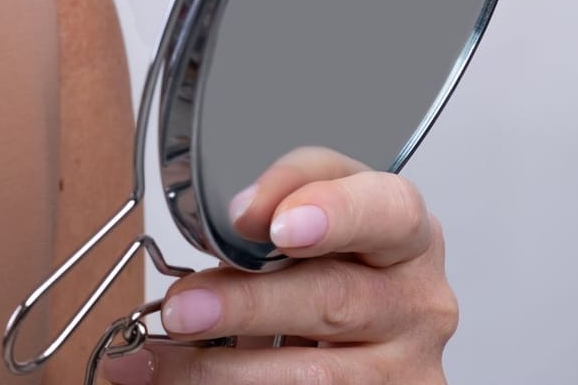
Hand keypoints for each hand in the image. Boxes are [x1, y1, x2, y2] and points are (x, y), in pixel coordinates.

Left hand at [100, 147, 458, 383]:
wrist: (349, 338)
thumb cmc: (322, 266)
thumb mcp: (302, 224)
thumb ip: (273, 213)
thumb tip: (232, 222)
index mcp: (403, 231)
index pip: (385, 208)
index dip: (332, 212)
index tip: (273, 225)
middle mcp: (417, 299)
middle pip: (337, 298)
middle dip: (248, 303)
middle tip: (183, 308)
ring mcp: (407, 364)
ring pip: (318, 373)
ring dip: (225, 369)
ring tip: (160, 358)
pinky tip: (180, 381)